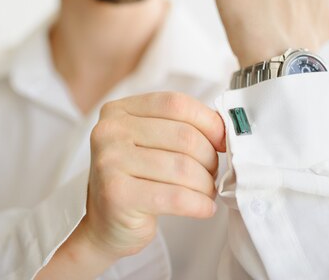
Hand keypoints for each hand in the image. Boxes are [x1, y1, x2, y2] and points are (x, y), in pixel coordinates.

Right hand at [79, 92, 224, 260]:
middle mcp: (110, 131)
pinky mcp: (117, 195)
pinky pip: (176, 197)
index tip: (222, 141)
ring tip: (205, 192)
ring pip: (183, 167)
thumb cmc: (135, 180)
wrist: (104, 223)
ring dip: (205, 184)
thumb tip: (224, 129)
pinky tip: (203, 208)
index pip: (175, 104)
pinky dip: (199, 204)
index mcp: (119, 110)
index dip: (208, 121)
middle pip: (183, 136)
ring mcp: (110, 162)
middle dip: (209, 158)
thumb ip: (178, 127)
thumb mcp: (149, 143)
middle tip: (211, 174)